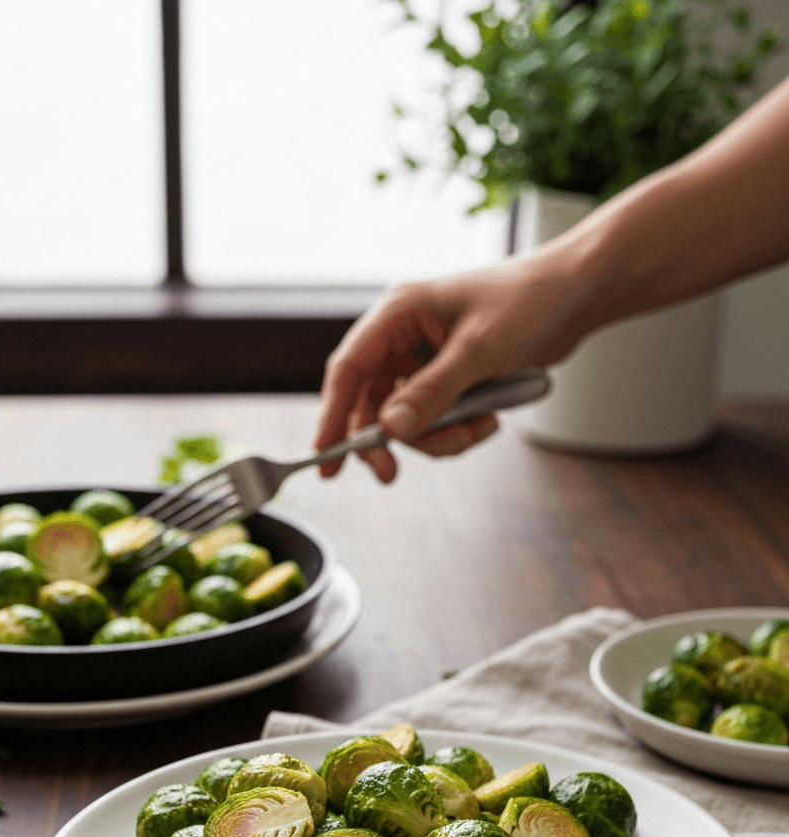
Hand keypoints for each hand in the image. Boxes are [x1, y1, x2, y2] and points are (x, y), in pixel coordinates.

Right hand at [312, 250, 586, 481]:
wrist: (575, 297)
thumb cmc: (528, 303)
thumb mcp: (478, 351)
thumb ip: (433, 393)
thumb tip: (391, 430)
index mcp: (398, 313)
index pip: (348, 369)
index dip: (332, 416)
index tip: (324, 457)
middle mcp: (404, 336)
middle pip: (370, 403)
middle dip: (387, 440)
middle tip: (391, 475)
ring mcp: (425, 360)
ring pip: (405, 419)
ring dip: (436, 437)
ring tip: (476, 429)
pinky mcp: (449, 379)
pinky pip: (435, 420)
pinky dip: (457, 431)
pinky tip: (488, 419)